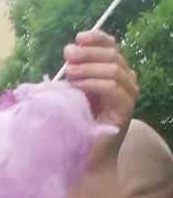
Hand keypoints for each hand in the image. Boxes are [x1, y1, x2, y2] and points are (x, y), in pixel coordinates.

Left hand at [62, 31, 137, 162]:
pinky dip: (93, 83)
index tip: (78, 38)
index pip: (111, 47)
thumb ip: (74, 74)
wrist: (89, 159)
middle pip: (112, 55)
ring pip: (113, 69)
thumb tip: (68, 51)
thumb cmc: (78, 127)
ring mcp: (128, 94)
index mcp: (114, 73)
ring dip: (89, 67)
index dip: (96, 39)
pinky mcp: (125, 108)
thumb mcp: (73, 94)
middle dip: (89, 52)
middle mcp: (126, 81)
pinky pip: (112, 87)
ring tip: (69, 72)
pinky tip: (77, 85)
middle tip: (68, 55)